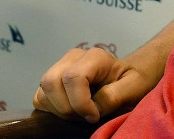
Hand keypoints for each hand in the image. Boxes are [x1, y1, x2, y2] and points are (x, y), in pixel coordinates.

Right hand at [34, 46, 156, 122]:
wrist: (125, 79)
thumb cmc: (132, 82)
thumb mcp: (134, 87)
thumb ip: (116, 94)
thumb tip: (94, 106)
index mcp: (94, 56)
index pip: (73, 77)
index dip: (80, 102)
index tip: (94, 116)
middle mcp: (72, 57)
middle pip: (51, 82)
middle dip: (66, 108)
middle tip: (86, 117)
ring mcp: (59, 67)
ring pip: (43, 90)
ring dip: (59, 110)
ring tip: (79, 114)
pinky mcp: (51, 80)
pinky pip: (39, 97)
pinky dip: (50, 109)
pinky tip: (70, 111)